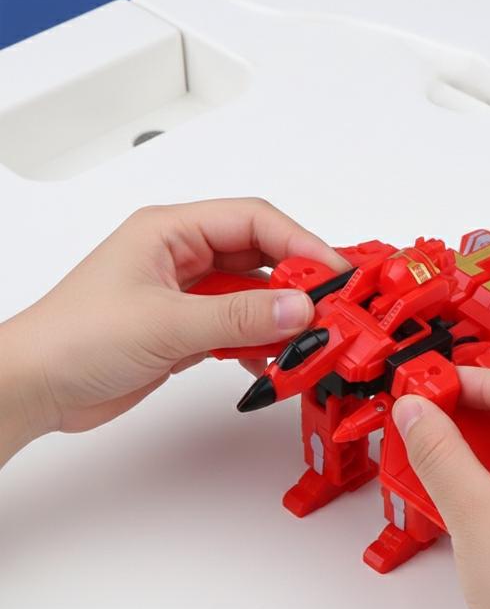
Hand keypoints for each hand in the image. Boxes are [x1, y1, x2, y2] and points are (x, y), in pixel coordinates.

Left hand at [0, 198, 345, 462]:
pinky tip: (271, 361)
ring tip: (306, 340)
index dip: (300, 242)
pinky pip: (240, 328)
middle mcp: (183, 257)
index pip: (254, 221)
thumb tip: (299, 308)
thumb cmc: (73, 338)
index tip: (333, 273)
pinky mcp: (188, 329)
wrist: (37, 387)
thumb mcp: (166, 323)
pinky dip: (261, 343)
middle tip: (331, 308)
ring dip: (281, 318)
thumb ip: (239, 316)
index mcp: (171, 231)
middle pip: (260, 256)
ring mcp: (187, 295)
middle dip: (297, 282)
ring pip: (253, 295)